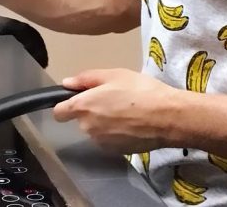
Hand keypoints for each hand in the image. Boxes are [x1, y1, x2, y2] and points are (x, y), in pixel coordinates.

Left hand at [54, 68, 177, 152]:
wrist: (167, 117)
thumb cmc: (139, 90)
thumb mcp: (114, 74)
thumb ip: (86, 78)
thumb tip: (67, 83)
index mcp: (84, 107)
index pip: (59, 112)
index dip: (65, 105)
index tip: (77, 99)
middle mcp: (87, 128)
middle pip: (80, 120)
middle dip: (91, 110)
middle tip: (112, 98)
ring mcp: (100, 142)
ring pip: (94, 130)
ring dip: (103, 122)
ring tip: (125, 110)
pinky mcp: (114, 152)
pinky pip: (107, 139)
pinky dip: (114, 133)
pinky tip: (131, 124)